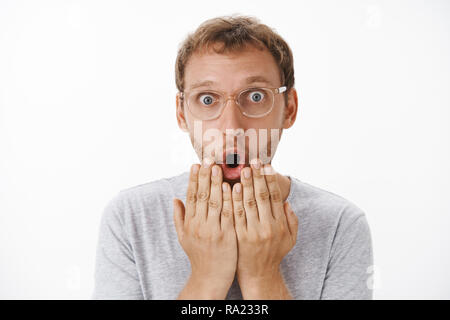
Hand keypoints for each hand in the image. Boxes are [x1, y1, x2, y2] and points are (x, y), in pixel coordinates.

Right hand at [173, 160, 236, 298]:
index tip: (196, 165)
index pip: (191, 197)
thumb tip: (175, 198)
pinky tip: (232, 186)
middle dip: (205, 176)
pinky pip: (229, 214)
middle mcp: (198, 225)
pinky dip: (230, 199)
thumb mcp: (183, 237)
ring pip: (215, 202)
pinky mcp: (227, 236)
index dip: (194, 180)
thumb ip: (179, 217)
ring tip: (219, 167)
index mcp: (189, 223)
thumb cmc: (198, 255)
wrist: (210, 278)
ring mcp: (213, 230)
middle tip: (208, 159)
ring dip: (217, 183)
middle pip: (202, 196)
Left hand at [232, 161, 298, 297]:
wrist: (259, 274)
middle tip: (254, 161)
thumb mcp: (290, 239)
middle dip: (258, 177)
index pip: (275, 197)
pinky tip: (230, 187)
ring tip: (242, 169)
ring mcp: (252, 231)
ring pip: (248, 203)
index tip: (267, 166)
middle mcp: (268, 227)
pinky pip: (236, 214)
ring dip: (245, 184)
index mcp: (280, 224)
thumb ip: (292, 219)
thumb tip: (287, 202)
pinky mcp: (239, 236)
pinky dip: (233, 200)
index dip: (271, 180)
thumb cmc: (274, 253)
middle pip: (262, 196)